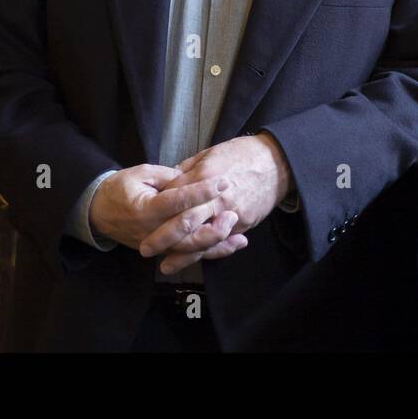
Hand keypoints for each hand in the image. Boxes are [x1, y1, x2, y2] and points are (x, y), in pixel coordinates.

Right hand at [89, 163, 241, 258]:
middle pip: (187, 233)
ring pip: (191, 249)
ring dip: (217, 242)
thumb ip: (168, 175)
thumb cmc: (121, 188)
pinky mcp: (164, 251)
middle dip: (213, 222)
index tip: (223, 181)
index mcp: (145, 209)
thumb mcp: (141, 173)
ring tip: (239, 233)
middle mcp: (152, 232)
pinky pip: (190, 255)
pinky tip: (232, 246)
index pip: (178, 201)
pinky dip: (212, 252)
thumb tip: (194, 176)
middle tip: (233, 209)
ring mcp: (158, 245)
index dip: (202, 191)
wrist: (99, 212)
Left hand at [143, 134, 290, 274]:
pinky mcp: (244, 222)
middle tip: (145, 249)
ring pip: (203, 238)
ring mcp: (231, 213)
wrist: (277, 162)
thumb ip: (189, 169)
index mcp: (205, 177)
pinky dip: (208, 251)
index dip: (158, 207)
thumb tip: (171, 180)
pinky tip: (196, 258)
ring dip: (183, 254)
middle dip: (164, 238)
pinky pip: (222, 240)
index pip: (175, 196)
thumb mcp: (211, 153)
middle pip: (185, 222)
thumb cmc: (243, 153)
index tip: (140, 216)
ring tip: (166, 265)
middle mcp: (216, 198)